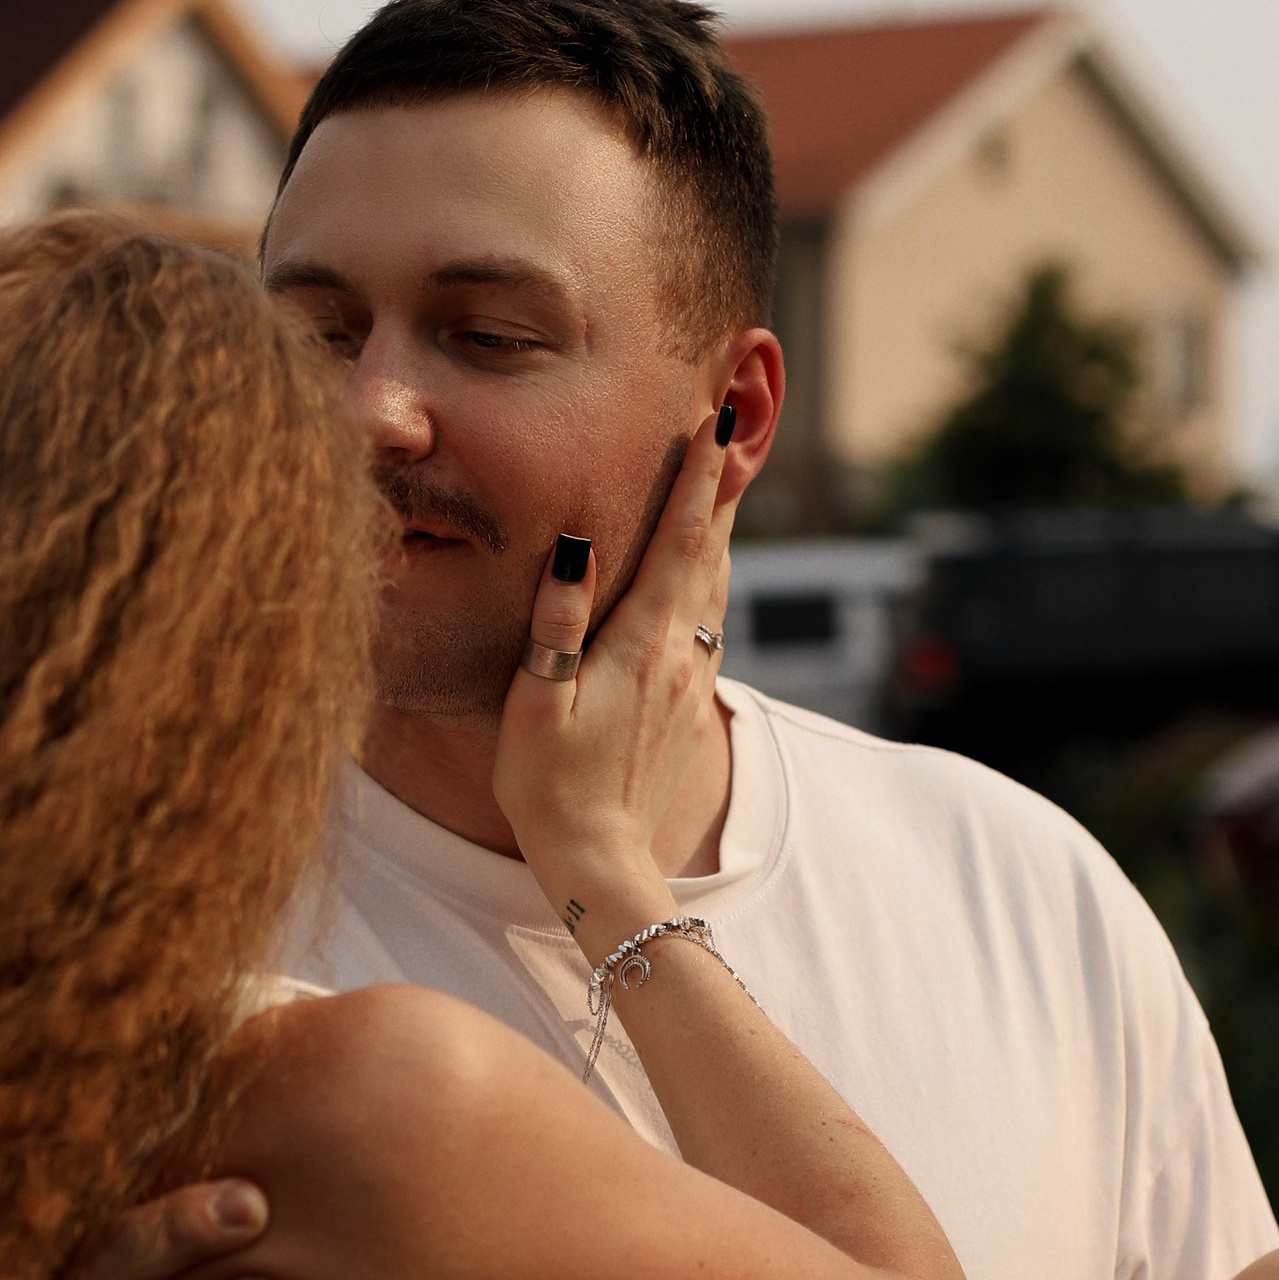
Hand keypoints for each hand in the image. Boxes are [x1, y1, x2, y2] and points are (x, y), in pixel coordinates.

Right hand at [493, 409, 734, 931]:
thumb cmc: (550, 786)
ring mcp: (689, 678)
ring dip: (724, 524)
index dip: (698, 477)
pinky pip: (709, 616)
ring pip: (716, 581)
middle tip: (741, 422)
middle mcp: (679, 653)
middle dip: (723, 483)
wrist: (599, 860)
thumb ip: (556, 623)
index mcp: (643, 644)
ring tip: (731, 475)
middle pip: (710, 549)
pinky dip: (714, 571)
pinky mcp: (685, 701)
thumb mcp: (537, 703)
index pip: (679, 540)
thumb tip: (574, 545)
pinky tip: (710, 565)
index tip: (718, 420)